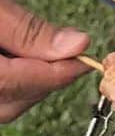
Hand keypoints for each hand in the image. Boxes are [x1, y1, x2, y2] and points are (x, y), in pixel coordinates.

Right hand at [0, 0, 90, 122]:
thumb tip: (77, 46)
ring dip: (24, 86)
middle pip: (5, 106)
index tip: (85, 59)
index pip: (11, 84)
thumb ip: (27, 30)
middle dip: (41, 82)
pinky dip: (6, 87)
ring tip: (41, 55)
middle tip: (68, 55)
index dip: (54, 75)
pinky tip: (16, 61)